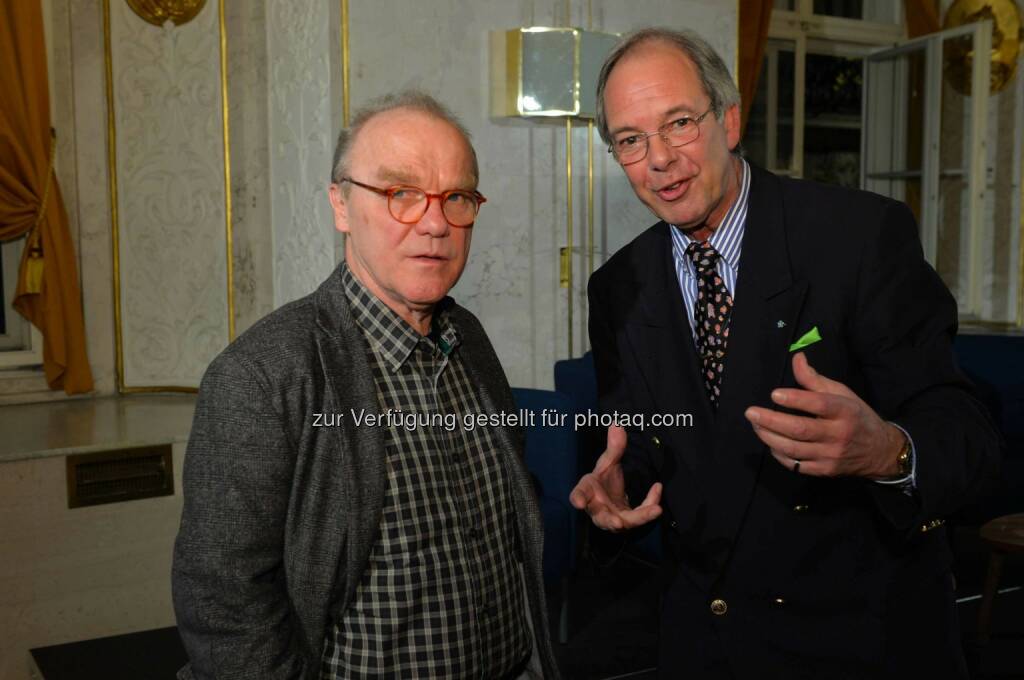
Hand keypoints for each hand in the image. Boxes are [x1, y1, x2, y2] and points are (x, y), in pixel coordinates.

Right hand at [569, 424, 661, 531]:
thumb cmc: (603, 481)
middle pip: (602, 518)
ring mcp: (613, 518)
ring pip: (626, 522)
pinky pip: (640, 515)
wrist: (609, 497)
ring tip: (656, 509)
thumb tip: (617, 424)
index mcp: (587, 492)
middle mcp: (598, 509)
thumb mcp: (607, 462)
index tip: (578, 503)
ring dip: (640, 517)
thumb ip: (613, 448)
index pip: (580, 495)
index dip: (578, 499)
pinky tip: (657, 487)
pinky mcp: (627, 521)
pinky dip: (650, 503)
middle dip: (610, 521)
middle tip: (619, 524)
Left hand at [744, 353, 905, 478]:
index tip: (774, 393)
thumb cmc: (856, 417)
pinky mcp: (824, 471)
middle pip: (800, 429)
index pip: (819, 404)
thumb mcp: (842, 393)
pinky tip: (769, 441)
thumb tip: (796, 358)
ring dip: (769, 437)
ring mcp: (830, 455)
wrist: (880, 452)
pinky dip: (778, 453)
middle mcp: (838, 435)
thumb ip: (815, 379)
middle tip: (751, 412)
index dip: (796, 399)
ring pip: (794, 449)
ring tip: (755, 424)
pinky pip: (795, 465)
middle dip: (771, 421)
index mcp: (845, 411)